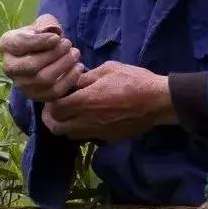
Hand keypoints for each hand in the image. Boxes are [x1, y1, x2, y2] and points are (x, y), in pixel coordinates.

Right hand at [0, 14, 84, 101]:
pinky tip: (78, 67)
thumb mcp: (41, 23)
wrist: (42, 54)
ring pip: (44, 79)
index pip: (20, 44)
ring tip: (75, 54)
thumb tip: (53, 32)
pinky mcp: (37, 96)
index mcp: (6, 45)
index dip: (41, 41)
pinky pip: (54, 92)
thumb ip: (46, 24)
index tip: (57, 37)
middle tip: (68, 44)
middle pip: (32, 65)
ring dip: (64, 65)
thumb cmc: (40, 36)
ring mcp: (22, 85)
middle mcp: (9, 68)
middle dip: (55, 54)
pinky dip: (70, 79)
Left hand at [41, 61, 176, 140]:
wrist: (158, 101)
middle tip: (57, 108)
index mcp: (85, 101)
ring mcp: (97, 132)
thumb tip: (74, 82)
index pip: (54, 110)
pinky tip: (91, 117)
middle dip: (52, 118)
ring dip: (66, 125)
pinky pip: (87, 136)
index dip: (49, 104)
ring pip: (70, 135)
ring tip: (73, 112)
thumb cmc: (134, 80)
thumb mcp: (108, 69)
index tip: (54, 96)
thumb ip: (86, 77)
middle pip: (57, 128)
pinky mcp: (108, 138)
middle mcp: (87, 121)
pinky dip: (82, 129)